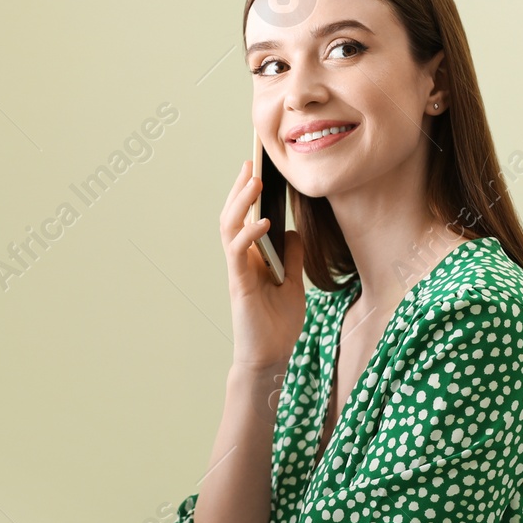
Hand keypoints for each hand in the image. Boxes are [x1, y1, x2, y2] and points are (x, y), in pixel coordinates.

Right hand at [220, 159, 305, 373]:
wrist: (271, 358)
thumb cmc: (278, 325)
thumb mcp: (293, 284)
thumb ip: (290, 258)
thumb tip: (291, 231)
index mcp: (251, 259)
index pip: (244, 219)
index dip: (246, 195)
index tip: (254, 169)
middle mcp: (240, 261)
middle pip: (232, 217)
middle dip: (240, 190)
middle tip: (251, 164)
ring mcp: (238, 272)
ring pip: (229, 229)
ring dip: (241, 204)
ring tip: (254, 182)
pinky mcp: (240, 285)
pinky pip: (238, 253)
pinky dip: (250, 235)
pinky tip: (264, 222)